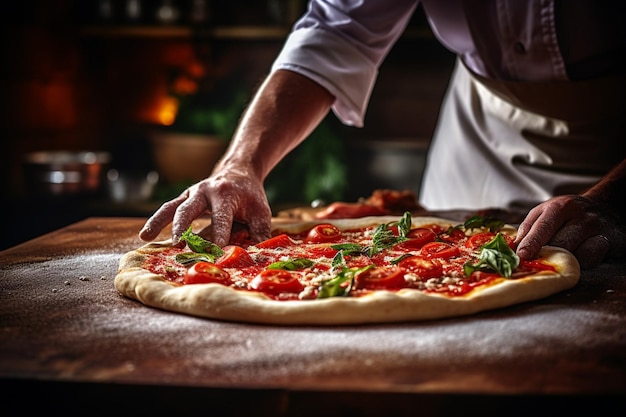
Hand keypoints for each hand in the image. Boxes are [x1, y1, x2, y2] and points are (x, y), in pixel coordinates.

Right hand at [139, 168, 271, 246]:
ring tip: (146, 237)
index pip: (221, 218)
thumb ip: (259, 233)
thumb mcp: (261, 212)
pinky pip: (168, 209)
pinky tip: (145, 236)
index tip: (215, 252)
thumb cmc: (250, 196)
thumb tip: (257, 256)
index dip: (218, 235)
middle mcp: (205, 192)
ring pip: (172, 207)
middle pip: (189, 210)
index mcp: (226, 195)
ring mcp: (192, 193)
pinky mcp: (184, 198)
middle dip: (182, 228)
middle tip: (179, 246)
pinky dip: (156, 221)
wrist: (238, 172)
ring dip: (159, 222)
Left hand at [515, 195, 625, 269]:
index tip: (521, 256)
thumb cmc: (566, 215)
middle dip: (546, 255)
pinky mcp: (609, 242)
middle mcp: (580, 216)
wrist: (604, 208)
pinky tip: (577, 258)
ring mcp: (597, 229)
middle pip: (559, 243)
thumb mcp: (544, 213)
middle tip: (536, 263)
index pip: (543, 227)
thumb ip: (528, 229)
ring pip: (576, 254)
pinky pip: (591, 260)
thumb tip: (513, 249)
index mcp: (560, 207)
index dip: (531, 243)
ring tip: (558, 258)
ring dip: (563, 261)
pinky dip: (581, 263)